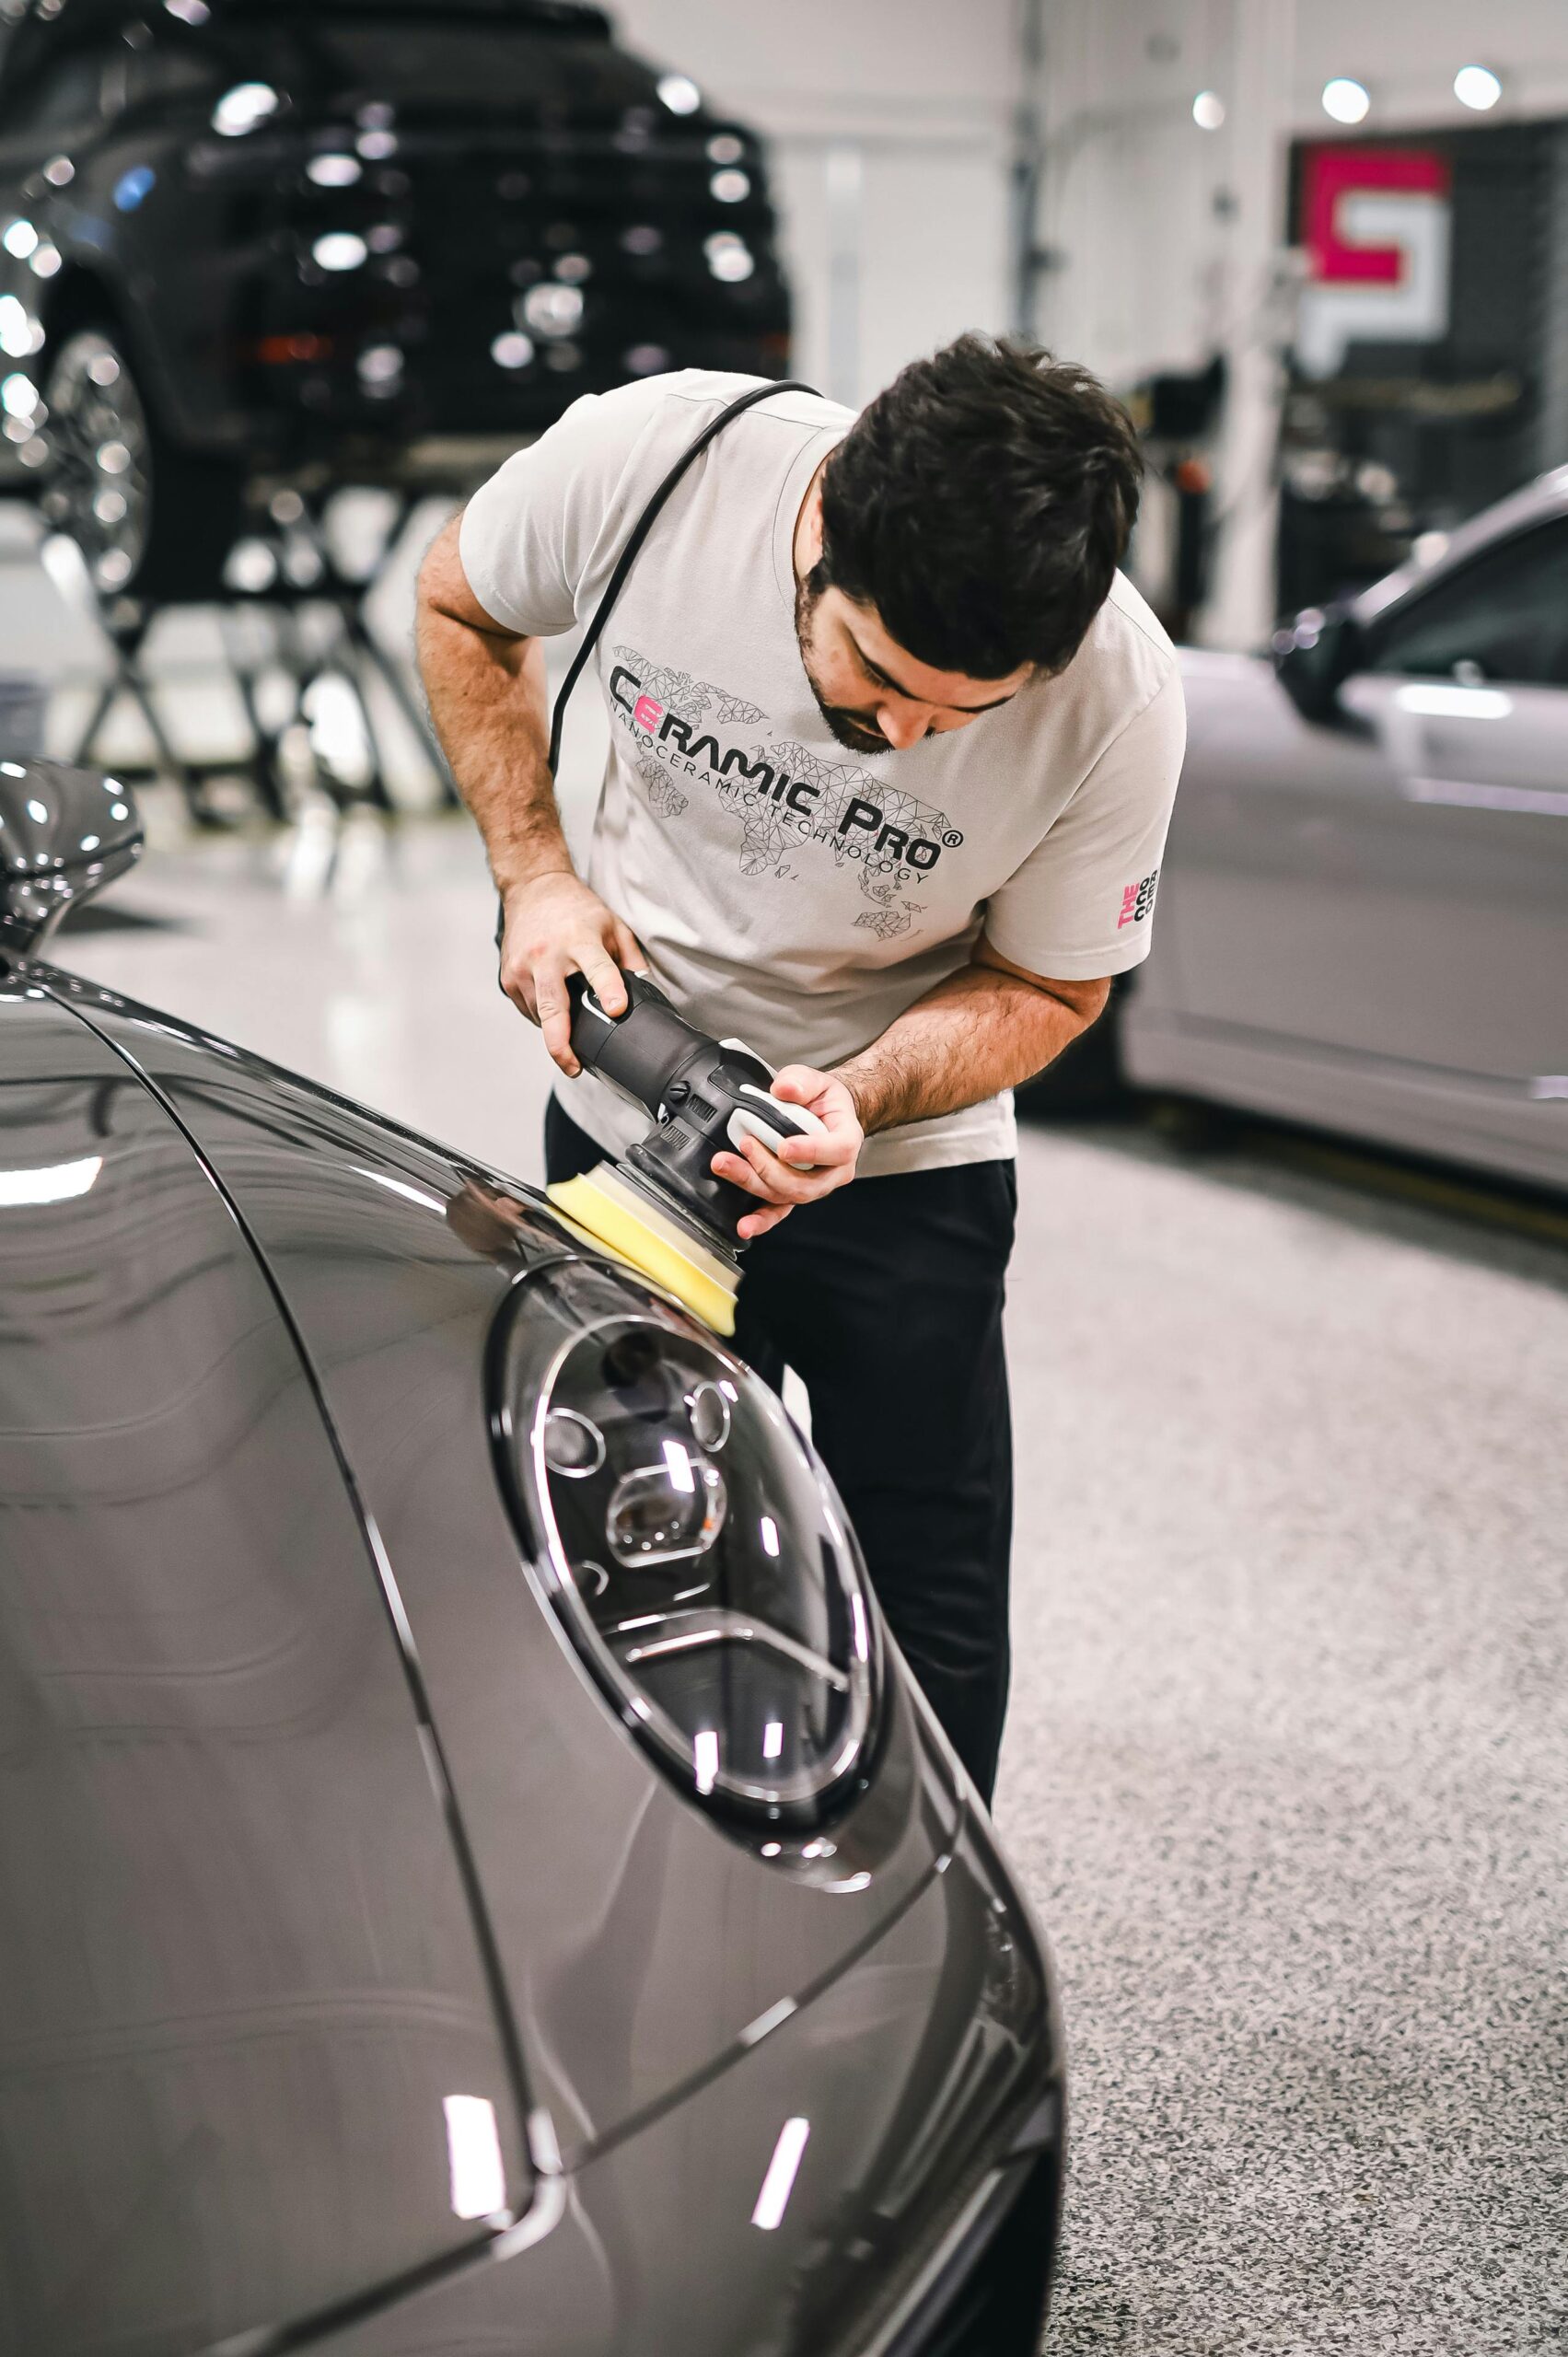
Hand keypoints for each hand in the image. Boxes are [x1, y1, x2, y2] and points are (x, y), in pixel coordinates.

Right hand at [499, 872, 644, 1074]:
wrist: (533, 889)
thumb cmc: (577, 909)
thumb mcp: (613, 926)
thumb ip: (630, 961)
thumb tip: (647, 995)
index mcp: (580, 940)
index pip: (598, 969)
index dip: (608, 991)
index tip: (616, 1010)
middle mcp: (547, 955)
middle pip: (553, 1007)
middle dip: (561, 1043)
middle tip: (574, 1067)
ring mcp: (523, 968)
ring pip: (539, 1017)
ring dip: (555, 1031)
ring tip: (570, 1034)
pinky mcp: (508, 977)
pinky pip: (527, 1010)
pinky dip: (541, 1017)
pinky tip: (553, 1008)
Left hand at [709, 1065, 863, 1239]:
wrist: (825, 1116)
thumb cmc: (824, 1102)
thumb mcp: (818, 1081)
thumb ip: (802, 1081)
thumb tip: (783, 1089)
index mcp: (846, 1141)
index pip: (837, 1151)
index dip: (811, 1150)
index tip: (784, 1146)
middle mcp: (832, 1172)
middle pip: (805, 1183)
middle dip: (770, 1168)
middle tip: (746, 1144)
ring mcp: (813, 1186)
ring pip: (786, 1196)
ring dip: (753, 1183)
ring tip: (725, 1165)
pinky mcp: (793, 1193)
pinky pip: (779, 1211)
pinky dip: (761, 1219)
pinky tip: (744, 1225)